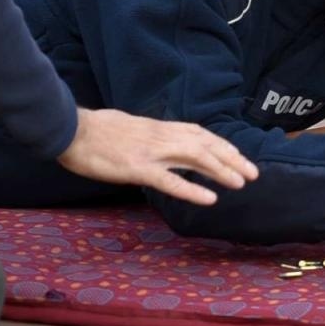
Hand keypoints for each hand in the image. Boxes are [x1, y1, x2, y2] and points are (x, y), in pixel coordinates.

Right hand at [56, 107, 258, 205]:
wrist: (71, 129)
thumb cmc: (96, 130)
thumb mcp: (130, 126)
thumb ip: (150, 135)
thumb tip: (162, 142)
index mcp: (159, 127)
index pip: (199, 133)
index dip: (222, 145)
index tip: (239, 156)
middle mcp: (161, 136)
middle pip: (205, 145)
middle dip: (231, 158)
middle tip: (253, 173)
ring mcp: (151, 152)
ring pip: (195, 158)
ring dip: (221, 170)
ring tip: (241, 183)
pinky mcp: (137, 168)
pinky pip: (170, 180)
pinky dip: (192, 189)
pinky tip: (210, 198)